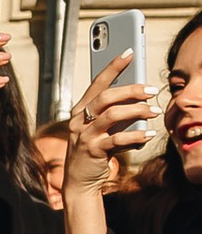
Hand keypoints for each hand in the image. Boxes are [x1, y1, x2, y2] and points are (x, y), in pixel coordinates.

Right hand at [61, 53, 152, 233]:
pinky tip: (148, 135)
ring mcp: (83, 135)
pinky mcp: (91, 151)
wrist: (80, 182)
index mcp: (80, 109)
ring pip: (111, 115)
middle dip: (131, 90)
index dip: (113, 66)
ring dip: (136, 111)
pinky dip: (134, 136)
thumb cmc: (95, 151)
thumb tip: (141, 99)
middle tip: (152, 90)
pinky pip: (116, 140)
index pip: (98, 82)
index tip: (130, 51)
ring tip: (154, 111)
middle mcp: (79, 119)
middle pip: (106, 97)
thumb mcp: (103, 129)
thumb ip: (116, 114)